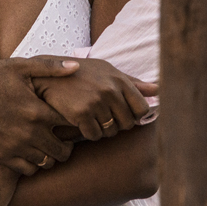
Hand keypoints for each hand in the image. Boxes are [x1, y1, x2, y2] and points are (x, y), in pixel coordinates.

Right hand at [0, 56, 78, 175]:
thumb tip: (76, 67)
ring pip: (47, 163)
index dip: (77, 123)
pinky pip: (28, 170)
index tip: (73, 120)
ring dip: (50, 155)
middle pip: (63, 150)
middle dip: (67, 144)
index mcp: (37, 110)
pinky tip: (29, 150)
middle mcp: (28, 132)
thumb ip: (50, 68)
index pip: (72, 125)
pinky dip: (33, 164)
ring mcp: (13, 146)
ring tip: (46, 144)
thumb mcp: (19, 66)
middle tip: (62, 137)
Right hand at [32, 59, 156, 140]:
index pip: (142, 109)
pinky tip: (81, 122)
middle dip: (117, 124)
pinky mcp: (81, 113)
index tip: (123, 114)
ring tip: (91, 117)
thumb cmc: (80, 72)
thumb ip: (132, 82)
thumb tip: (159, 90)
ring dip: (102, 129)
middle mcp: (110, 90)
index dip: (134, 116)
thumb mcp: (106, 70)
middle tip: (102, 116)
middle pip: (127, 123)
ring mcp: (96, 102)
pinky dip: (89, 132)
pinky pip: (94, 135)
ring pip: (110, 132)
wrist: (47, 74)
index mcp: (119, 80)